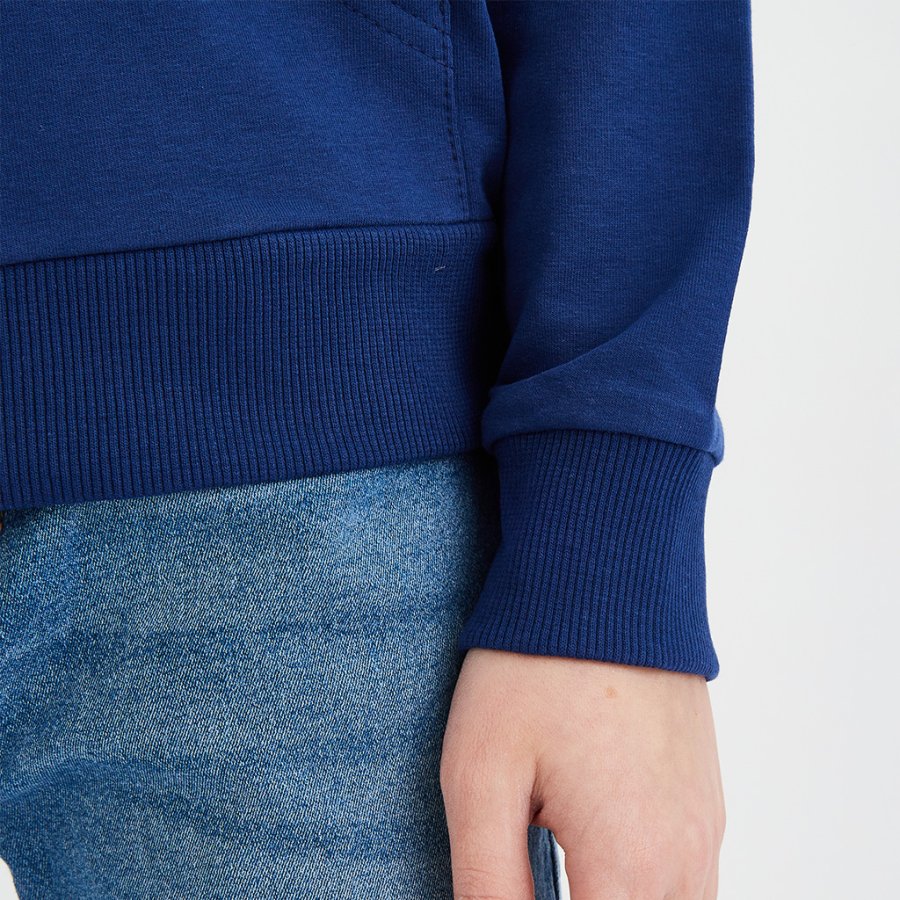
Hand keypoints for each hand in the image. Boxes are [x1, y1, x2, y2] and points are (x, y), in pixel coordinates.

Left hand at [440, 648, 724, 898]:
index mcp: (632, 865)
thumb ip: (489, 884)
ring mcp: (705, 822)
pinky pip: (688, 878)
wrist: (605, 573)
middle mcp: (687, 855)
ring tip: (557, 873)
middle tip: (532, 880)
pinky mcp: (703, 793)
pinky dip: (644, 886)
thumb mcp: (482, 776)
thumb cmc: (534, 668)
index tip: (510, 891)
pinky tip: (594, 860)